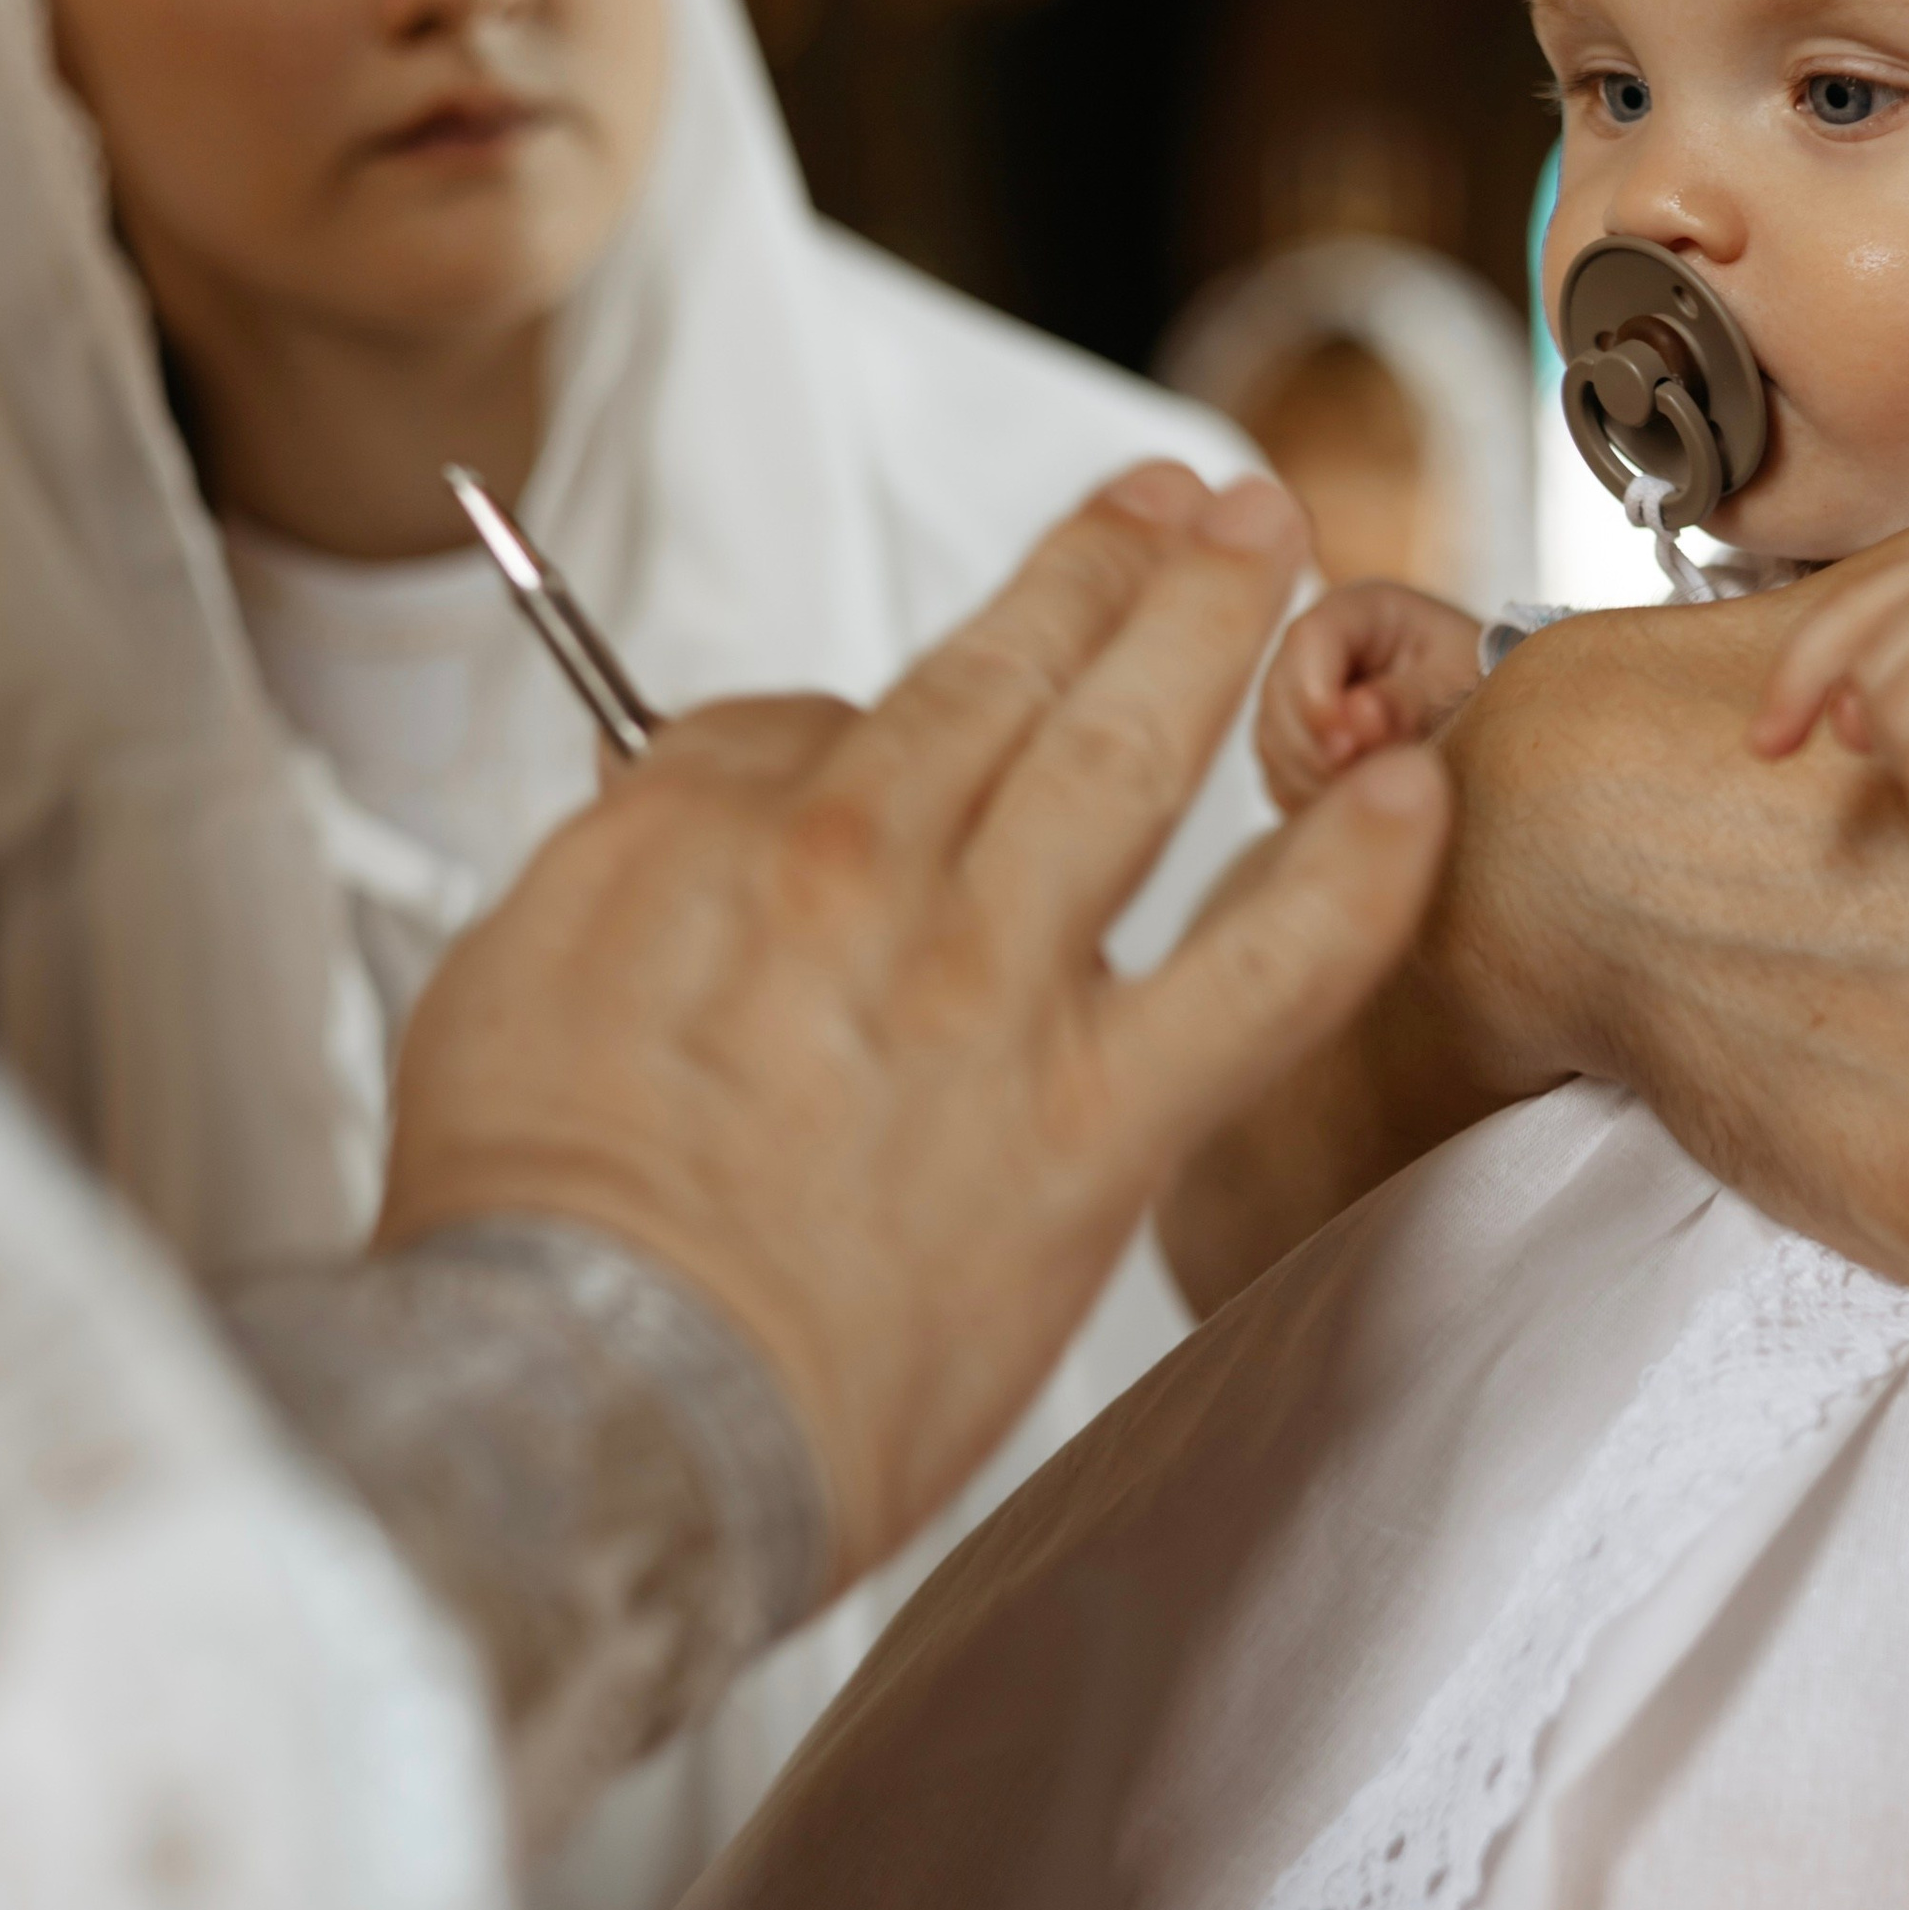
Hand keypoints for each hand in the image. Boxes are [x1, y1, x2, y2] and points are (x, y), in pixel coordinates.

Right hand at [379, 466, 1449, 1596]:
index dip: (876, 726)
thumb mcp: (498, 988)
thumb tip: (696, 813)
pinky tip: (1410, 798)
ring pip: (1125, 750)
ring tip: (1273, 542)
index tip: (908, 747)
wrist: (590, 1408)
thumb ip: (624, 870)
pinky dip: (1349, 876)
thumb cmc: (528, 1238)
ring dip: (1210, 621)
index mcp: (711, 834)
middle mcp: (860, 870)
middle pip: (1001, 668)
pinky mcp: (1091, 1119)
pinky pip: (1259, 972)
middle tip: (1181, 501)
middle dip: (1105, 561)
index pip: (825, 711)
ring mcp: (990, 986)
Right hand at [1256, 580, 1485, 812]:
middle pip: (1281, 693)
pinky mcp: (1301, 746)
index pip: (1309, 639)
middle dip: (1315, 746)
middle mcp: (1320, 651)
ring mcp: (1303, 699)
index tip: (1346, 747)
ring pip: (1276, 741)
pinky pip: (1283, 777)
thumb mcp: (1458, 682)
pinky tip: (1353, 809)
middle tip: (1361, 784)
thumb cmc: (1483, 679)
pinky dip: (1312, 799)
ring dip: (1313, 778)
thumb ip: (1408, 700)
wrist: (1496, 717)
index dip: (1316, 695)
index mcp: (1361, 611)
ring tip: (1368, 800)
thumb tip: (1357, 720)